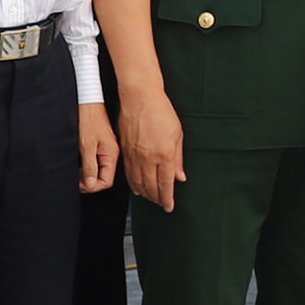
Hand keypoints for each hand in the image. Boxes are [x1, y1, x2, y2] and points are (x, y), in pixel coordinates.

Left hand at [76, 103, 119, 193]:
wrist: (88, 101)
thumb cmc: (88, 118)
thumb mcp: (86, 145)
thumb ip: (90, 166)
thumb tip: (90, 184)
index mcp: (111, 154)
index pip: (106, 181)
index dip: (93, 186)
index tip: (81, 184)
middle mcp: (111, 153)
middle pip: (104, 177)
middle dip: (89, 181)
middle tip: (77, 179)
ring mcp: (107, 149)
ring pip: (100, 170)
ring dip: (88, 174)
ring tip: (77, 172)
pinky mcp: (101, 144)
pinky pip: (97, 161)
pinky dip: (88, 165)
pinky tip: (81, 163)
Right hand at [122, 89, 186, 210]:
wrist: (140, 98)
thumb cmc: (160, 111)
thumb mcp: (177, 134)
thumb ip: (178, 158)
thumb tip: (180, 176)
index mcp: (164, 154)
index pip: (166, 184)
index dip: (167, 198)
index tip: (169, 206)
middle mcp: (148, 158)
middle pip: (151, 187)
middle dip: (157, 198)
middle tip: (161, 203)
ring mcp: (134, 156)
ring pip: (138, 183)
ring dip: (145, 193)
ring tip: (150, 198)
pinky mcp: (125, 151)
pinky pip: (128, 174)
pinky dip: (133, 184)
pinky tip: (137, 188)